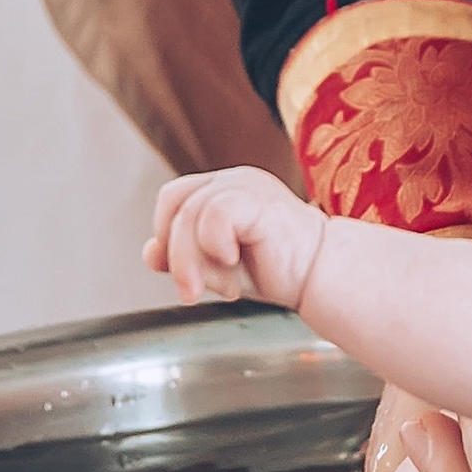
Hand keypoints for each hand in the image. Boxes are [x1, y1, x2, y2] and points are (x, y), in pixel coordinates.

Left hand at [149, 165, 327, 308]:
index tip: (185, 274)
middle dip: (176, 253)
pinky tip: (236, 263)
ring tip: (225, 287)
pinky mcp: (258, 199)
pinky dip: (215, 246)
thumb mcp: (219, 265)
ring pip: (190, 214)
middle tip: (192, 291)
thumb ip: (186, 255)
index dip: (166, 237)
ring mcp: (246, 185)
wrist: (321, 278)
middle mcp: (232, 181)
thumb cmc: (279, 270)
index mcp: (223, 189)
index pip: (172, 199)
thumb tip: (149, 252)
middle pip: (174, 204)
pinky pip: (215, 215)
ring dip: (195, 261)